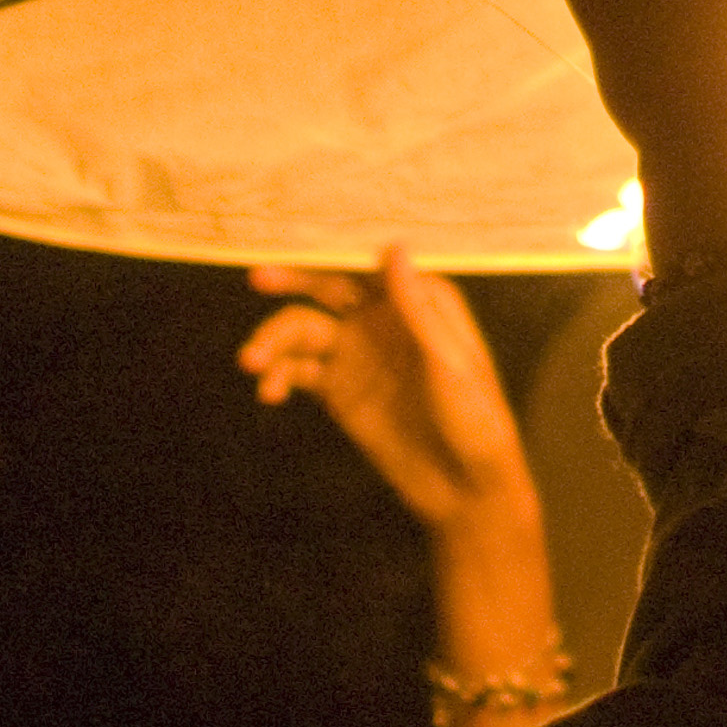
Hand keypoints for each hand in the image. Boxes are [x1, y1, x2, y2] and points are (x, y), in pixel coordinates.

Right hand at [238, 246, 534, 529]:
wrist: (464, 489)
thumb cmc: (475, 418)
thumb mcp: (449, 362)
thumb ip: (417, 309)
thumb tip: (393, 246)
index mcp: (418, 300)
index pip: (367, 262)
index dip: (331, 247)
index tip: (295, 238)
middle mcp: (383, 318)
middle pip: (328, 287)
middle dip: (292, 280)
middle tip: (257, 277)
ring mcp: (358, 355)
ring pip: (305, 331)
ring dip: (275, 339)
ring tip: (251, 361)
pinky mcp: (340, 393)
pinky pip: (300, 372)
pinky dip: (279, 375)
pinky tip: (269, 390)